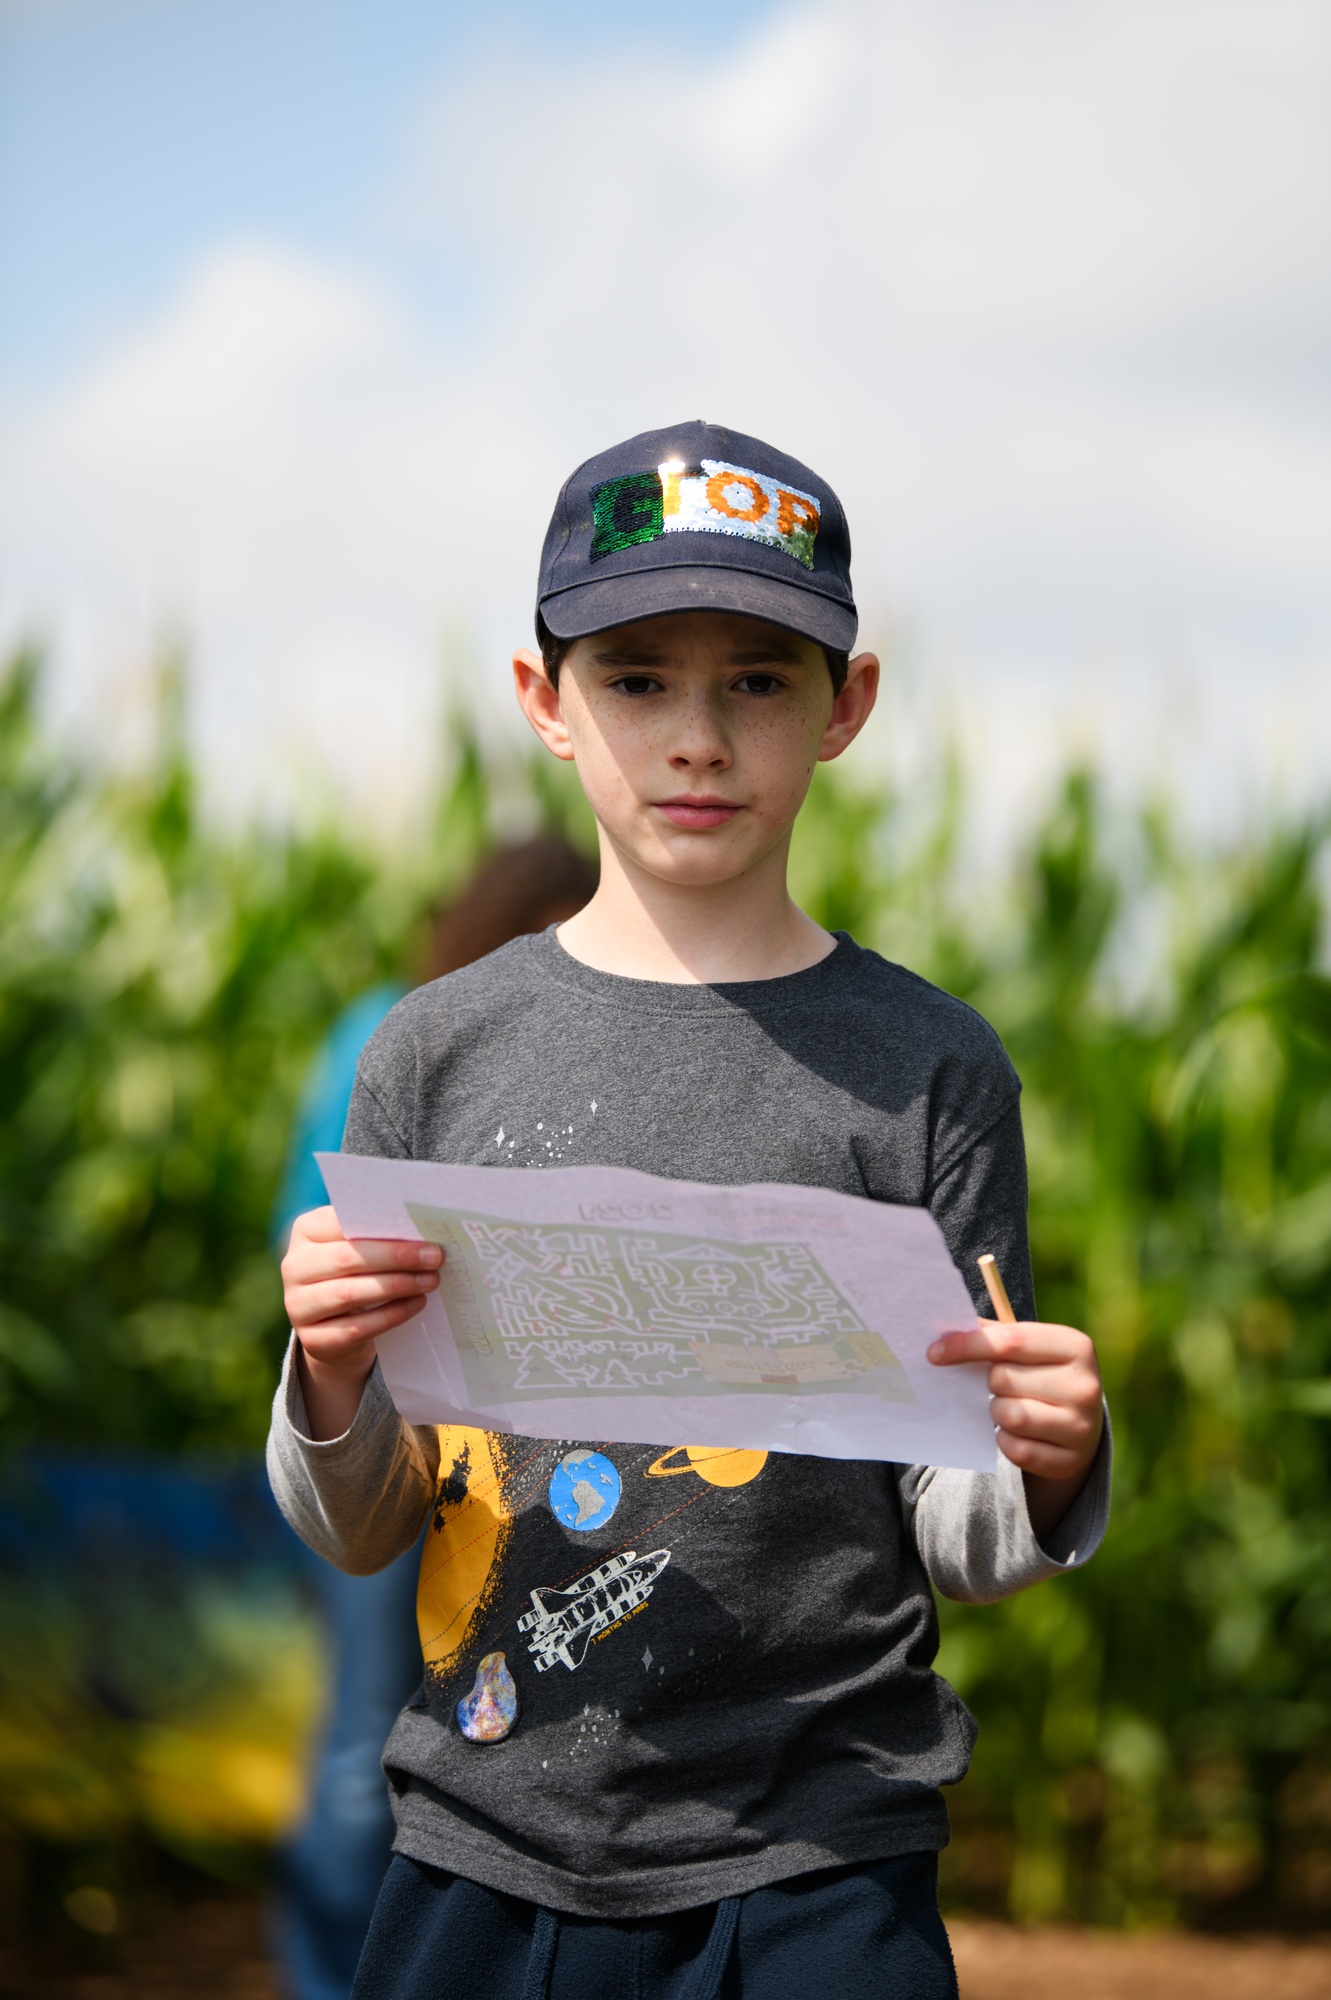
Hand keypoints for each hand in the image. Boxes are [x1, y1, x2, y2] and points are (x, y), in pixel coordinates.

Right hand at [281, 1205, 442, 1439]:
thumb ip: (379, 1235)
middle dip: (397, 1258)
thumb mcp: (359, 1248)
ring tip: (430, 1281)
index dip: (385, 1231)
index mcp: (305, 1231)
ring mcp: (298, 1304)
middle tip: (435, 1258)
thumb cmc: (356, 1272)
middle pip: (347, 1258)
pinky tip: (416, 1304)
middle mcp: (294, 1266)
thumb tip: (424, 1233)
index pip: (341, 1223)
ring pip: (350, 1293)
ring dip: (397, 1286)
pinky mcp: (311, 1338)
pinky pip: (356, 1327)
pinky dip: (391, 1315)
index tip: (427, 1236)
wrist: (335, 1326)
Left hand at [927, 1318, 1103, 1539]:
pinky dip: (1005, 1441)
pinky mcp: (1070, 1461)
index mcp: (1076, 1347)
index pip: (1012, 1340)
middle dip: (991, 1383)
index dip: (967, 1344)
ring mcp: (1082, 1426)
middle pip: (1004, 1379)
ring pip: (1009, 1415)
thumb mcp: (1030, 1348)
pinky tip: (1017, 1433)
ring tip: (1010, 1407)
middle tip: (1002, 1386)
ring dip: (997, 1412)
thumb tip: (946, 1330)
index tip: (934, 1353)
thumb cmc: (1042, 1375)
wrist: (1080, 1424)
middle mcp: (1086, 1385)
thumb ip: (994, 1335)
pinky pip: (1015, 1449)